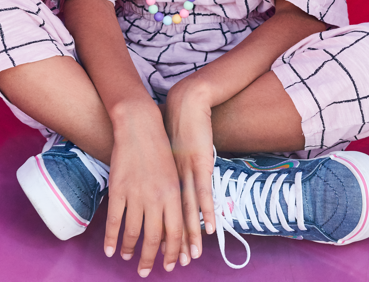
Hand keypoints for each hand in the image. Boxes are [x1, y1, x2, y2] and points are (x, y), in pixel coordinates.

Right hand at [104, 108, 185, 275]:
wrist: (140, 126)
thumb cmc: (160, 150)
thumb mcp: (174, 174)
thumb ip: (174, 201)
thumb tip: (174, 228)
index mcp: (174, 193)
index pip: (176, 231)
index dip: (173, 252)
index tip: (170, 266)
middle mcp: (156, 196)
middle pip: (154, 237)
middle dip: (150, 258)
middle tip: (146, 271)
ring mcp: (136, 193)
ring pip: (133, 232)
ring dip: (129, 249)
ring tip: (127, 257)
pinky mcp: (118, 189)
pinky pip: (114, 220)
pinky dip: (111, 238)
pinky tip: (109, 250)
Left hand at [163, 80, 216, 259]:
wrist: (185, 102)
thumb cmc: (175, 123)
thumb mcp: (166, 150)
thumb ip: (166, 167)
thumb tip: (164, 181)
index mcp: (163, 176)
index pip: (161, 210)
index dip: (161, 233)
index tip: (159, 254)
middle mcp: (172, 178)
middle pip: (172, 216)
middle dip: (173, 243)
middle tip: (172, 265)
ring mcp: (186, 172)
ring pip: (187, 209)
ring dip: (190, 235)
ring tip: (190, 256)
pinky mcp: (199, 163)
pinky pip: (203, 192)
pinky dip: (205, 211)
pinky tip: (209, 228)